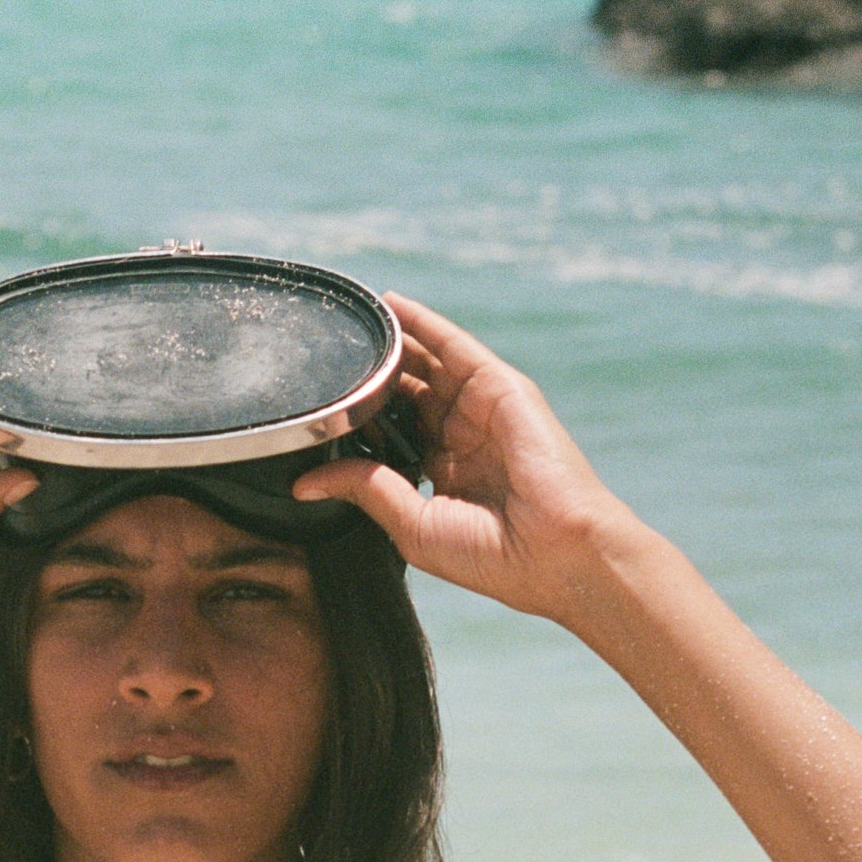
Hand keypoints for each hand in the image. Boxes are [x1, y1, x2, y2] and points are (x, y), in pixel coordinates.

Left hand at [292, 292, 642, 623]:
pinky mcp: (501, 387)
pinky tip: (391, 306)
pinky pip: (455, 346)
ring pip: (427, 362)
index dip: (360, 414)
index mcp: (445, 472)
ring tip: (351, 321)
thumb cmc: (494, 555)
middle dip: (371, 372)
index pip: (393, 430)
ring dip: (391, 341)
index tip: (320, 401)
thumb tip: (304, 482)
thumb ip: (365, 490)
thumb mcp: (412, 523)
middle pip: (407, 390)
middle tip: (327, 352)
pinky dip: (423, 323)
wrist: (557, 551)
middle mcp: (463, 436)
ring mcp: (482, 409)